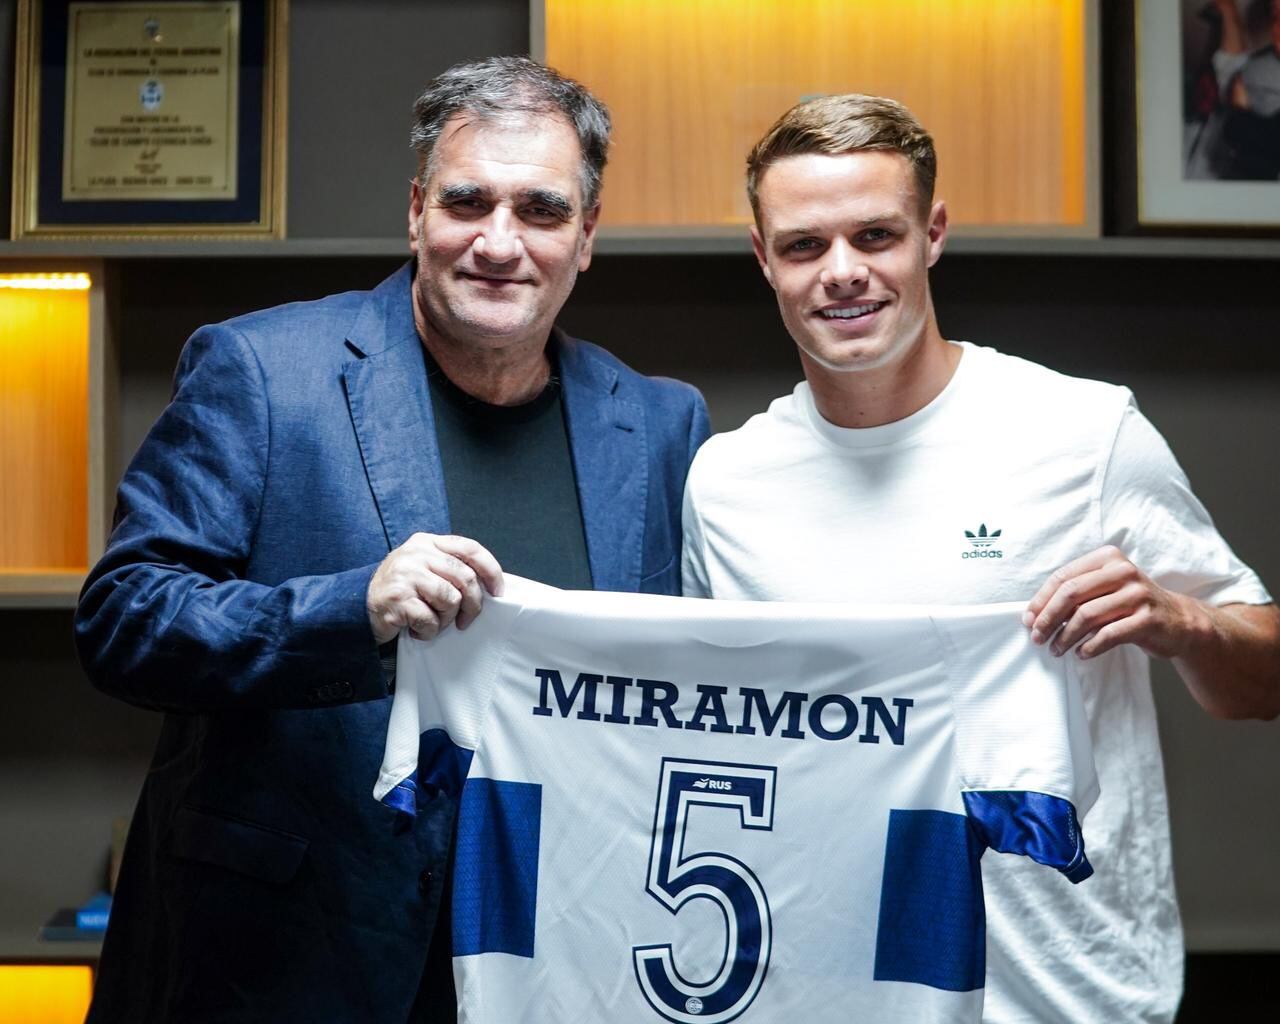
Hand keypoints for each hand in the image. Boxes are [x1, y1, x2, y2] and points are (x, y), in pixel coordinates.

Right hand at [367, 533, 502, 642]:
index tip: (498, 591)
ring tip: (433, 622)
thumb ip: (450, 567)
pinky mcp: (398, 599)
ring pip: (451, 599)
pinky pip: (430, 619)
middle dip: (473, 605)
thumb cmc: (399, 590)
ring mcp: (406, 575)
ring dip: (447, 619)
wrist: (357, 605)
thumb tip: (488, 585)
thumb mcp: (423, 567)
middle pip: (465, 578)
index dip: (490, 570)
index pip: (470, 549)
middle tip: (465, 621)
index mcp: (427, 542)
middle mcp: (417, 554)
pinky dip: (428, 631)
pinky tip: (417, 630)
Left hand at [1023, 546, 1205, 660]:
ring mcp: (1138, 594)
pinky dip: (1089, 647)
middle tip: (1037, 637)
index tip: (1028, 620)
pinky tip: (1080, 653)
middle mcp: (1123, 571)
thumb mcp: (1105, 589)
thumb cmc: (1131, 605)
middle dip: (1048, 618)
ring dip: (1065, 636)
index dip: (1041, 600)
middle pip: (1071, 594)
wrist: (1180, 621)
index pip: (1064, 577)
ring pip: (1087, 616)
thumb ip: (1075, 595)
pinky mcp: (1148, 619)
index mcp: (1108, 558)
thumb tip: (1034, 615)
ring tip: (1056, 650)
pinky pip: (1108, 635)